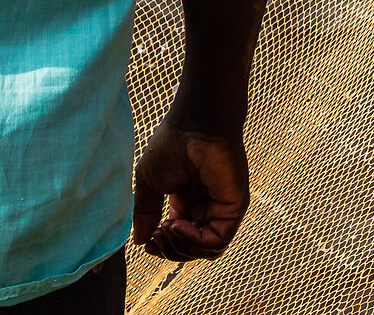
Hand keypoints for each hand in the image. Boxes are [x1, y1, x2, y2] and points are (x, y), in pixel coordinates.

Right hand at [134, 115, 249, 260]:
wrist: (194, 125)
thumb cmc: (172, 145)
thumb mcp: (149, 183)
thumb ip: (145, 213)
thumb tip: (140, 241)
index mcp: (187, 203)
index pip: (179, 239)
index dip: (163, 246)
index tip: (148, 242)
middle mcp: (205, 208)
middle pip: (191, 249)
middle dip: (170, 249)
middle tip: (155, 236)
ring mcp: (221, 209)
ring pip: (205, 250)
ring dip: (181, 248)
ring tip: (165, 229)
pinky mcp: (233, 208)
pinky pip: (217, 241)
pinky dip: (195, 241)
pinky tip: (178, 224)